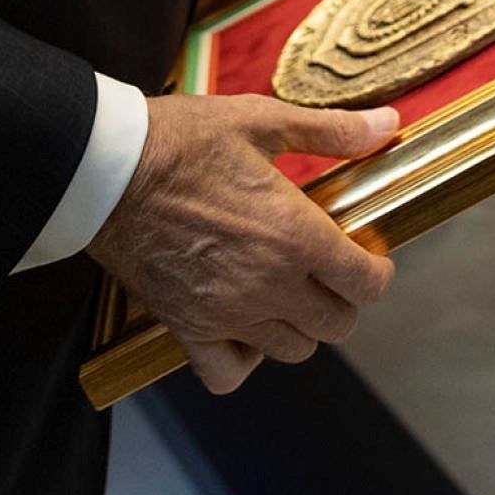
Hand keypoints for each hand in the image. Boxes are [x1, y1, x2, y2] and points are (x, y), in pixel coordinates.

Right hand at [88, 93, 401, 393]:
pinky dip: (244, 360)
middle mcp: (268, 283)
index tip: (369, 258)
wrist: (106, 170)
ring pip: (292, 350)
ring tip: (290, 293)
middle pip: (337, 325)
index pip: (366, 284)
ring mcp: (227, 313)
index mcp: (295, 234)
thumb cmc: (182, 140)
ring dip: (301, 326)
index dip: (377, 273)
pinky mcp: (187, 328)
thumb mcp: (261, 120)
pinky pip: (228, 374)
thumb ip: (331, 130)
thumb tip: (388, 125)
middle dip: (344, 299)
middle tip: (330, 271)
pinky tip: (246, 328)